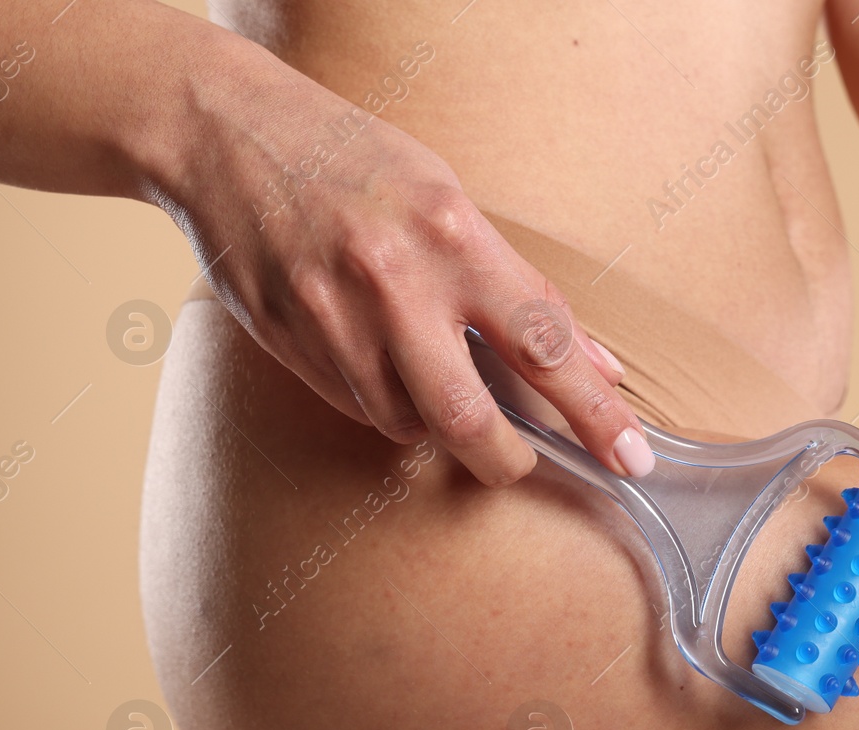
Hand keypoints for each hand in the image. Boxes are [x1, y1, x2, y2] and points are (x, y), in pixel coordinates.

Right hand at [147, 36, 652, 484]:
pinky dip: (382, 402)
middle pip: (469, 417)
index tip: (629, 456)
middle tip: (518, 463)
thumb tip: (593, 362)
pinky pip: (356, 407)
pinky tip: (373, 355)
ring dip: (431, 422)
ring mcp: (335, 316)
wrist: (229, 135)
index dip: (594, 410)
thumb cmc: (359, 164)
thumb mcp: (453, 202)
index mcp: (456, 235)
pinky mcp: (290, 341)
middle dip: (505, 460)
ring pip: (407, 422)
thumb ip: (522, 290)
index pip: (545, 343)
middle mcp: (397, 280)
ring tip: (424, 369)